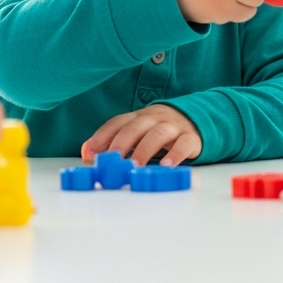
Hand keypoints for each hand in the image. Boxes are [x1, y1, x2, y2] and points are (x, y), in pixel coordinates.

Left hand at [80, 104, 201, 166]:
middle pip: (135, 127)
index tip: (90, 153)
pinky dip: (175, 154)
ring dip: (144, 150)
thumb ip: (113, 142)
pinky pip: (183, 144)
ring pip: (157, 134)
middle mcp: (154, 118)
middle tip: (113, 161)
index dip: (102, 136)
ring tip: (136, 166)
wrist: (196, 119)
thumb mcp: (137, 133)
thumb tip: (87, 155)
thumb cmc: (159, 131)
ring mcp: (173, 126)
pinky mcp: (190, 137)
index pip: (117, 122)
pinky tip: (167, 166)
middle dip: (122, 144)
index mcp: (138, 117)